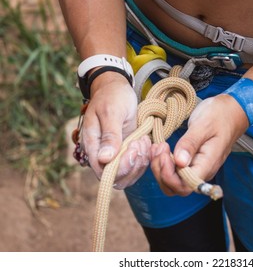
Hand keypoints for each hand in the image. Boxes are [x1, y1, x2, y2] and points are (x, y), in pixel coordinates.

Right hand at [81, 72, 150, 189]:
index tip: (132, 148)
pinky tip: (146, 140)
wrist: (117, 88)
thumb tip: (105, 159)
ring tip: (143, 139)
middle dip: (133, 165)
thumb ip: (109, 136)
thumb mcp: (111, 112)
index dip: (120, 167)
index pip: (103, 172)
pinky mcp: (128, 151)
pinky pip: (137, 164)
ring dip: (141, 161)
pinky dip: (145, 156)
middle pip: (117, 178)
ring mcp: (116, 154)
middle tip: (139, 142)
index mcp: (92, 146)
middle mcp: (102, 154)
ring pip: (129, 174)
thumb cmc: (112, 97)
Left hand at [150, 94, 248, 195]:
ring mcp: (196, 168)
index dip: (169, 175)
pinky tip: (160, 149)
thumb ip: (190, 143)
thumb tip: (179, 162)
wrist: (230, 111)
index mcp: (207, 165)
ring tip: (157, 147)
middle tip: (159, 148)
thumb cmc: (219, 115)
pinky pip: (174, 172)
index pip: (185, 185)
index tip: (164, 154)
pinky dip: (162, 163)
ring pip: (172, 181)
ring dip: (159, 168)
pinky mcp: (191, 163)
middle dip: (161, 172)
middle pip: (175, 187)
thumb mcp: (203, 125)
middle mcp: (202, 171)